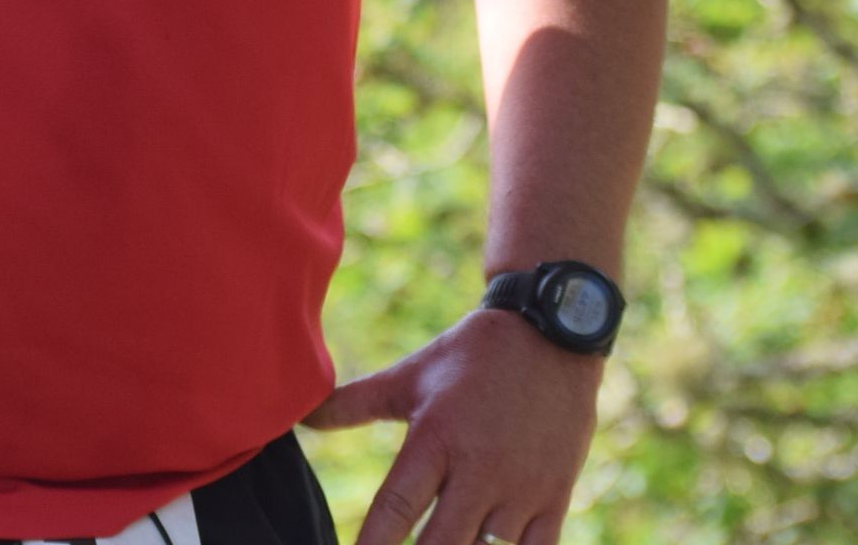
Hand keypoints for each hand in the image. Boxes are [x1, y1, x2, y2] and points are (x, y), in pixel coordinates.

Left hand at [302, 310, 602, 544]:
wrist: (553, 333)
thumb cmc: (473, 356)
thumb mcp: (411, 376)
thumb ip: (355, 403)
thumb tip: (302, 418)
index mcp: (436, 439)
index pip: (394, 509)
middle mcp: (479, 469)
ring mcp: (521, 487)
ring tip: (448, 539)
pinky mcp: (555, 495)